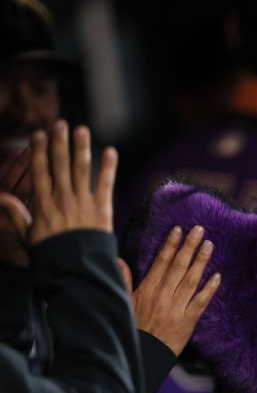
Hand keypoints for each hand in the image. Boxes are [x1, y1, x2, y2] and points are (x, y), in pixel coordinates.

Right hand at [0, 121, 118, 245]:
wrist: (76, 268)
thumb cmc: (51, 254)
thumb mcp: (28, 236)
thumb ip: (16, 215)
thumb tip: (0, 198)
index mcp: (44, 203)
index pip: (40, 170)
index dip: (39, 151)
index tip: (38, 135)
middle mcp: (62, 197)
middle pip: (60, 164)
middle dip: (60, 142)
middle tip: (60, 123)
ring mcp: (83, 201)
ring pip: (82, 169)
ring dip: (82, 148)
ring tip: (82, 130)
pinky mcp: (102, 208)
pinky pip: (106, 183)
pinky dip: (109, 167)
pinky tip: (111, 151)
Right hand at [117, 225, 220, 355]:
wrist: (143, 355)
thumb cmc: (134, 329)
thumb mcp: (124, 303)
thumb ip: (124, 280)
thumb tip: (118, 260)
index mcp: (147, 290)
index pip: (161, 262)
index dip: (170, 245)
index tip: (178, 230)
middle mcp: (162, 296)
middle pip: (177, 266)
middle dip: (188, 246)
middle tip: (199, 229)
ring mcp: (175, 308)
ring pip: (190, 280)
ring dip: (200, 262)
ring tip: (209, 245)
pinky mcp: (187, 321)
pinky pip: (200, 302)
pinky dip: (209, 289)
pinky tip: (217, 276)